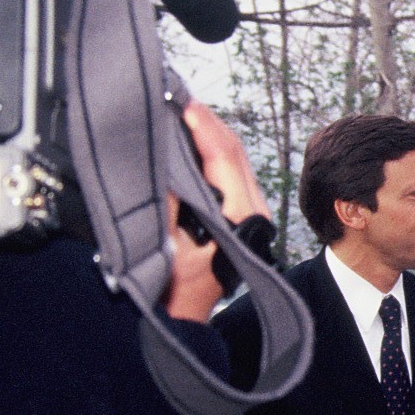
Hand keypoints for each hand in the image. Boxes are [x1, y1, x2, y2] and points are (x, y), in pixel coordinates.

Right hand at [162, 99, 271, 321]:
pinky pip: (226, 170)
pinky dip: (209, 149)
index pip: (225, 157)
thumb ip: (167, 204)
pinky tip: (190, 137)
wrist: (184, 318)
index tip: (185, 104)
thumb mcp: (166, 247)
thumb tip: (163, 163)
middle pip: (233, 151)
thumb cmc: (176, 290)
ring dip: (208, 132)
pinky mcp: (237, 214)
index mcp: (241, 215)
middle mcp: (251, 210)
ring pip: (231, 158)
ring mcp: (248, 212)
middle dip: (207, 122)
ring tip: (183, 109)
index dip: (204, 127)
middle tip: (180, 96)